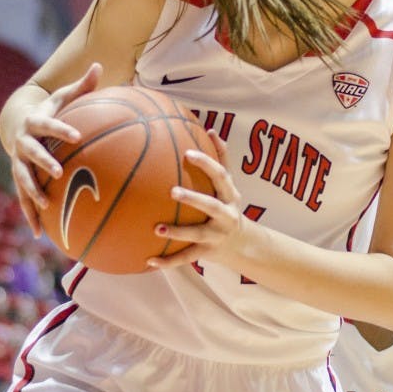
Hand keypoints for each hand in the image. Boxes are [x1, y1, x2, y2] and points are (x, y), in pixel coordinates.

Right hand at [9, 63, 101, 235]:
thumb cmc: (50, 109)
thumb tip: (100, 65)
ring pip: (22, 180)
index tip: (76, 136)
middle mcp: (23, 144)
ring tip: (47, 207)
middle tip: (58, 172)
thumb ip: (83, 85)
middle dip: (43, 163)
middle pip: (30, 154)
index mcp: (36, 124)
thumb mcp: (63, 96)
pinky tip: (41, 235)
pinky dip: (31, 216)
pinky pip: (24, 200)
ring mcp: (18, 163)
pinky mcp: (19, 179)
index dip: (60, 129)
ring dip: (33, 193)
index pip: (48, 125)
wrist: (17, 123)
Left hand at [146, 132, 255, 271]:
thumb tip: (211, 129)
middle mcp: (226, 216)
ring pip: (197, 235)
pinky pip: (186, 258)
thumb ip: (222, 159)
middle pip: (212, 206)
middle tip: (173, 190)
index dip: (207, 164)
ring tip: (157, 228)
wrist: (244, 245)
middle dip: (194, 199)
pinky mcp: (207, 254)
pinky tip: (148, 260)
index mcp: (230, 196)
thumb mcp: (229, 186)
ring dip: (177, 232)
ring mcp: (216, 236)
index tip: (188, 153)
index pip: (221, 176)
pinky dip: (168, 261)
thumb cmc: (228, 206)